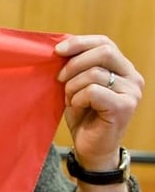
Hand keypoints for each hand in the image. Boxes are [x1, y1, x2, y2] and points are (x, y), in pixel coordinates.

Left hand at [56, 35, 143, 191]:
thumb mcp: (77, 86)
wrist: (90, 148)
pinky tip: (77, 108)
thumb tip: (61, 47)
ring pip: (94, 73)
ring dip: (72, 86)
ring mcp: (131, 92)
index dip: (80, 43)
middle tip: (59, 79)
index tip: (57, 50)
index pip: (104, 42)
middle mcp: (133, 77)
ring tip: (70, 100)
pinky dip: (78, 98)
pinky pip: (93, 91)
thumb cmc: (83, 116)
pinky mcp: (124, 106)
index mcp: (123, 68)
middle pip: (103, 52)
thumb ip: (76, 67)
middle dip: (74, 63)